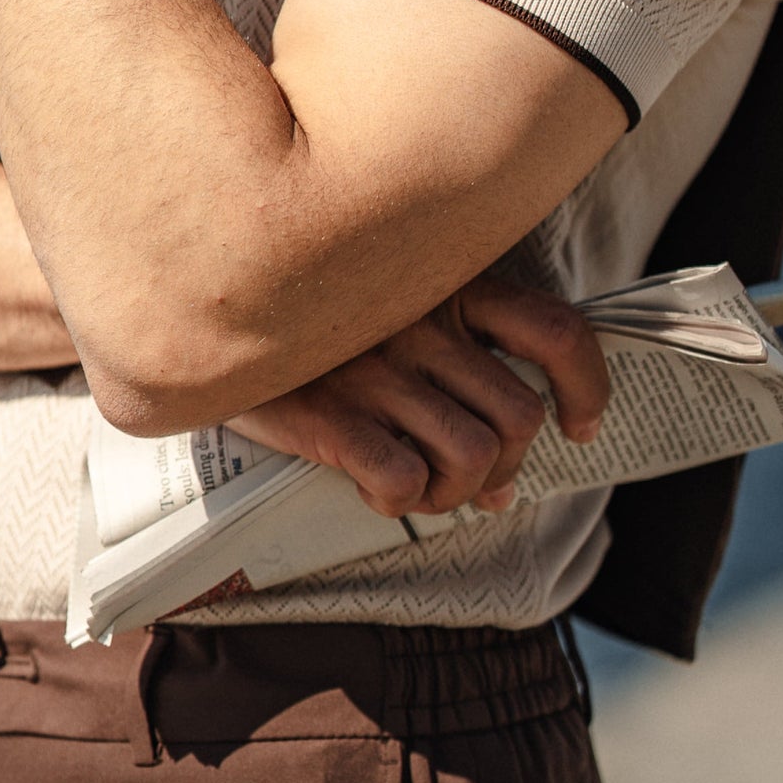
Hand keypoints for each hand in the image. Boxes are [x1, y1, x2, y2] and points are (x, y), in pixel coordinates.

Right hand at [232, 270, 609, 518]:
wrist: (195, 302)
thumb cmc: (305, 317)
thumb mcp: (384, 305)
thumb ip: (451, 360)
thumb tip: (506, 481)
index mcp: (444, 282)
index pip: (554, 332)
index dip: (586, 389)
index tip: (580, 427)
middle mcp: (416, 320)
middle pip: (518, 417)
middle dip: (509, 468)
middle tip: (476, 482)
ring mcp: (371, 367)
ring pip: (473, 457)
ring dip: (457, 494)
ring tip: (424, 489)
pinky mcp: (324, 412)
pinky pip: (402, 480)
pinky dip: (400, 501)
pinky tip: (374, 490)